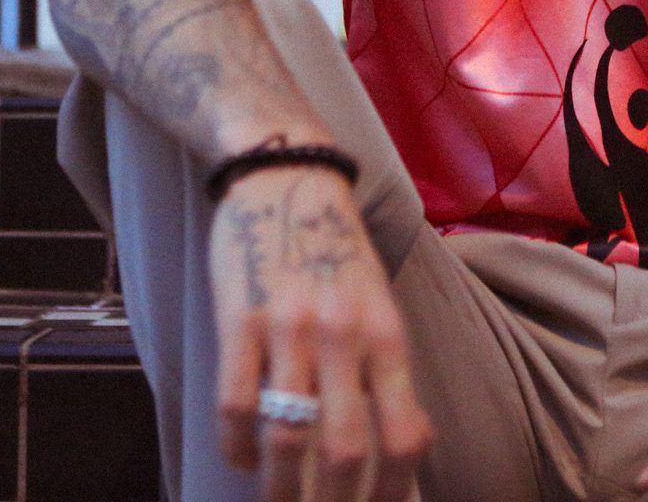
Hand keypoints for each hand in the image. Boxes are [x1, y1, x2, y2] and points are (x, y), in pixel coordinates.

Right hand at [208, 165, 433, 501]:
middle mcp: (344, 336)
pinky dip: (237, 447)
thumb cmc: (337, 250)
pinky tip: (240, 460)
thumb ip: (390, 370)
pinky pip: (236, 403)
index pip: (405, 434)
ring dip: (279, 488)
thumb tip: (411, 443)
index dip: (393, 491)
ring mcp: (289, 329)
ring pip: (286, 436)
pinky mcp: (239, 320)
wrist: (287, 177)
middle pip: (344, 450)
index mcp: (387, 335)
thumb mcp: (380, 303)